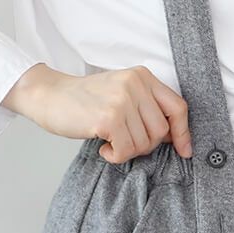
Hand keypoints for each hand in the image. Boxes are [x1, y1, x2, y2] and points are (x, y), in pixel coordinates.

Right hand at [2, 63, 192, 163]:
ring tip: (111, 141)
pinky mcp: (108, 118)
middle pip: (161, 131)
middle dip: (145, 145)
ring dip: (128, 150)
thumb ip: (146, 106)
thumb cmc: (85, 99)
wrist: (49, 95)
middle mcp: (135, 84)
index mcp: (142, 76)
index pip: (177, 106)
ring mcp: (122, 100)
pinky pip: (126, 151)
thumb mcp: (121, 91)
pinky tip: (103, 147)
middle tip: (124, 141)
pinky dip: (116, 156)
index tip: (184, 151)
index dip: (183, 132)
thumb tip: (174, 137)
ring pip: (144, 144)